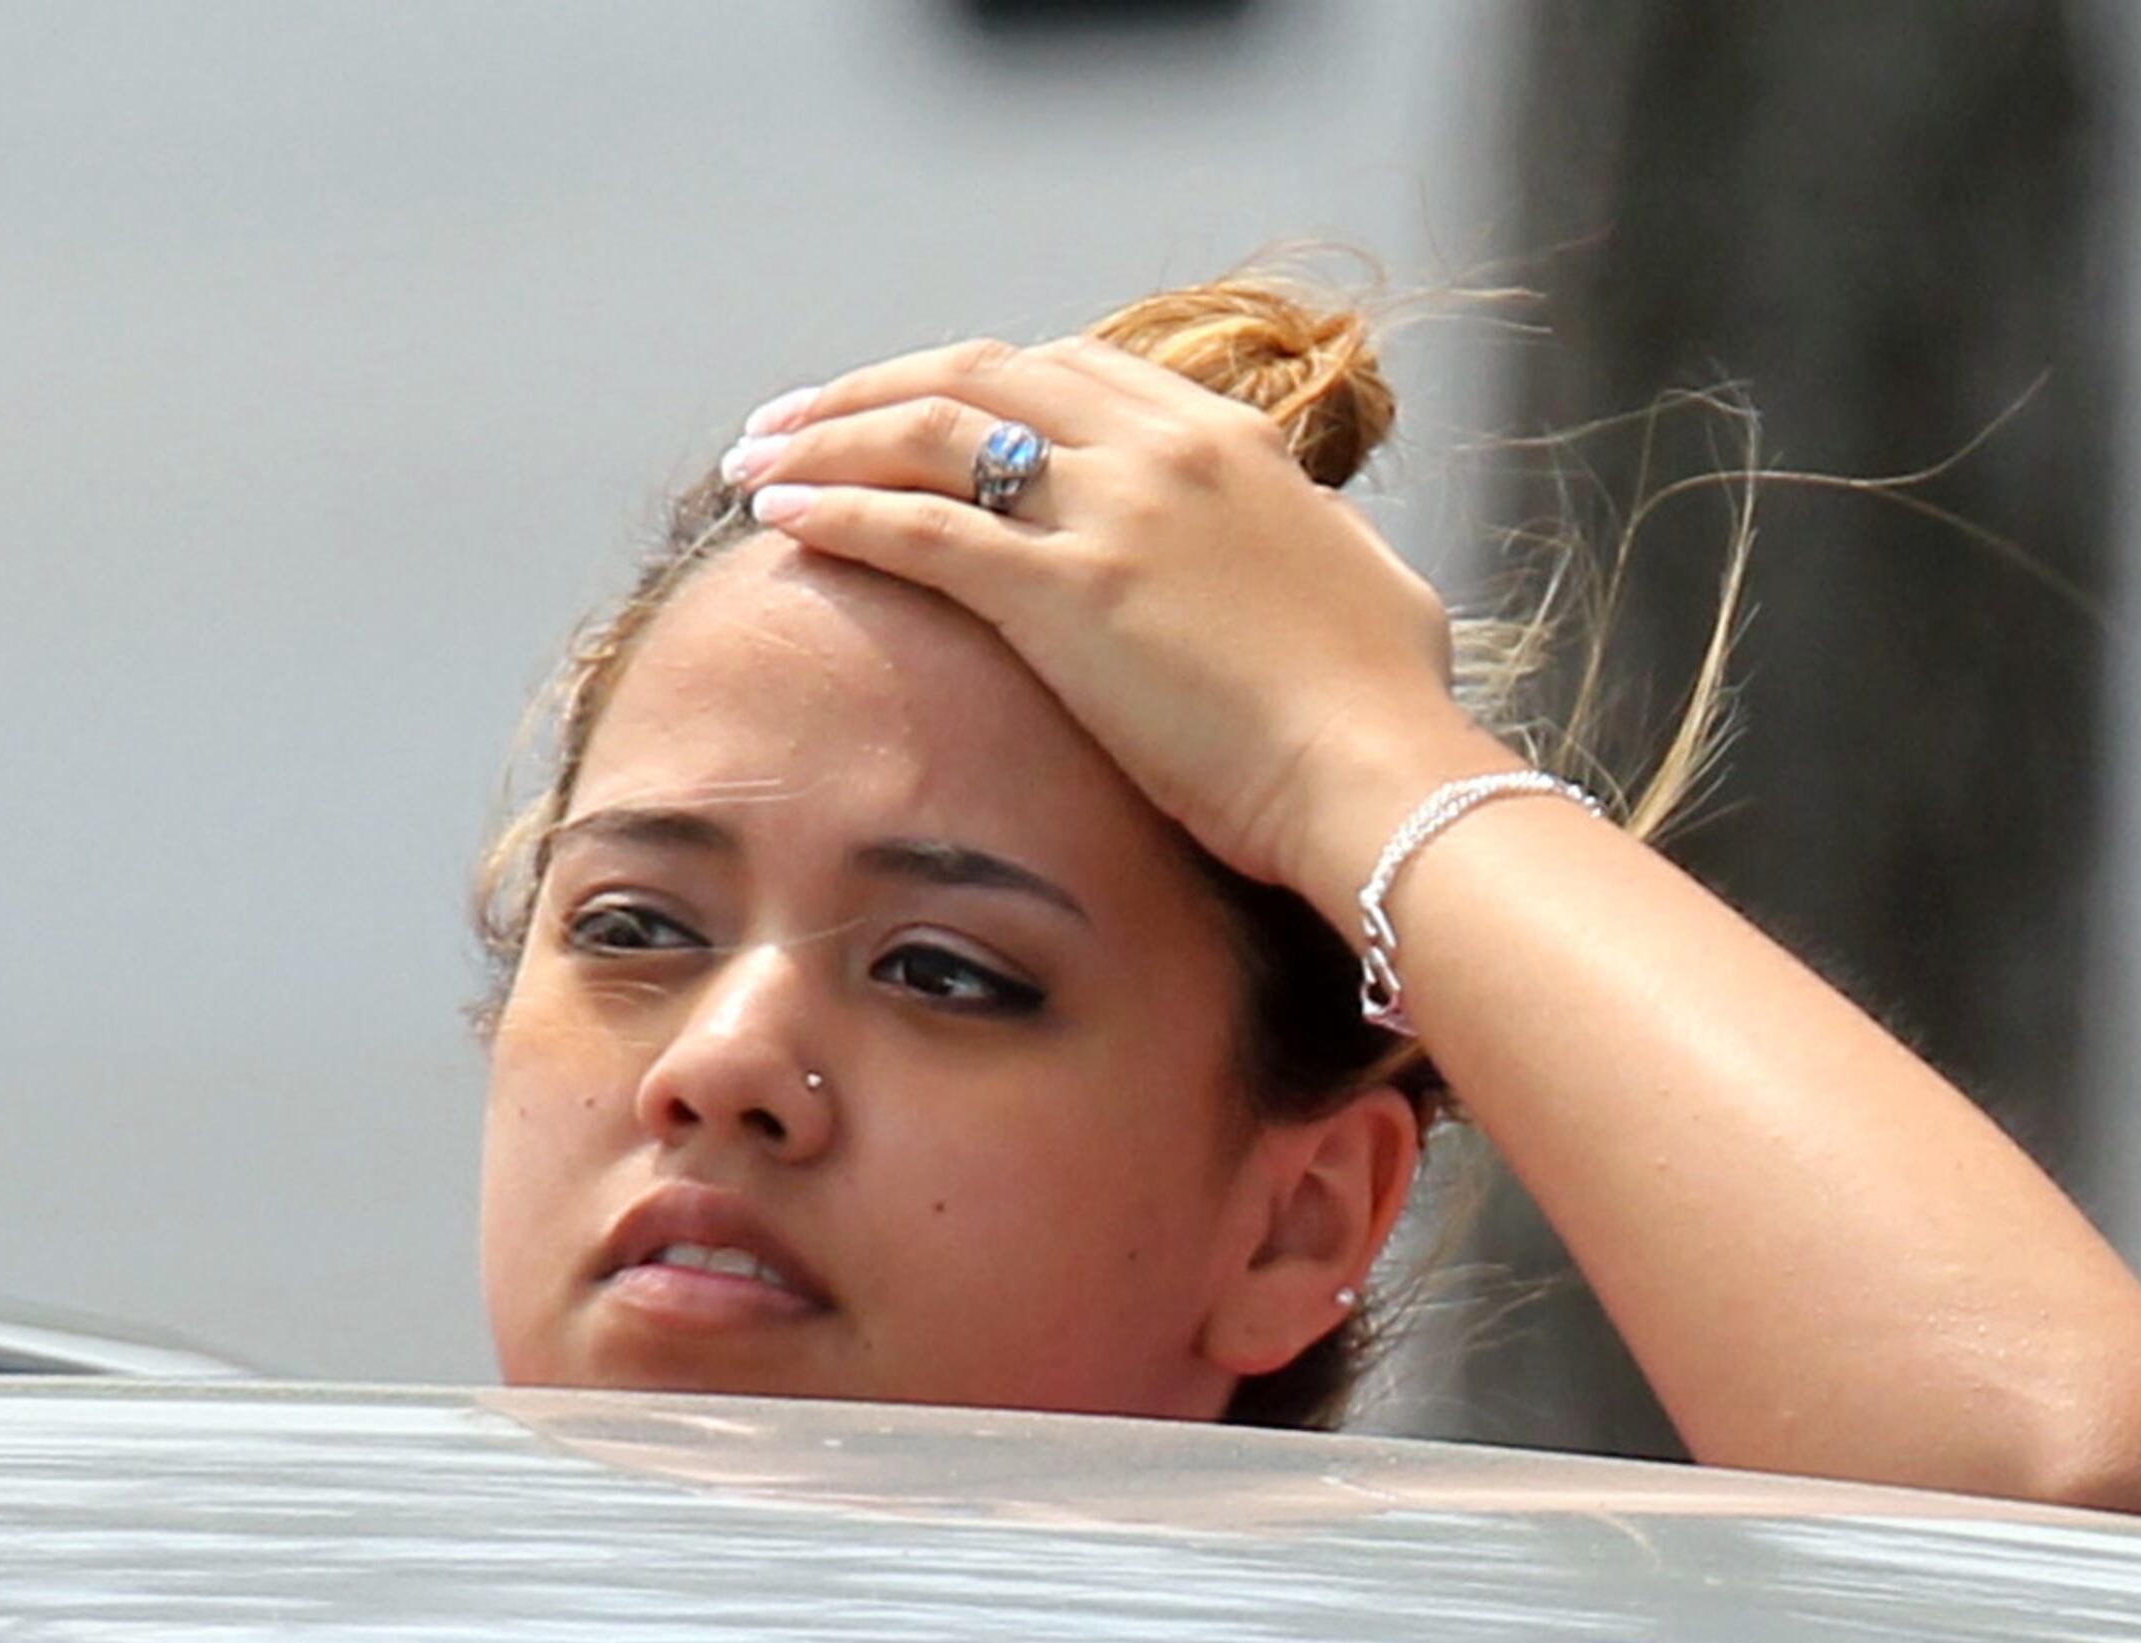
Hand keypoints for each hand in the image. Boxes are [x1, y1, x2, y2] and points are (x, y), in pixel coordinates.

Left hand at [725, 335, 1504, 921]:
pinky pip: (922, 528)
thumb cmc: (1385, 715)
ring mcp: (1112, 513)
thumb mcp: (1355, 590)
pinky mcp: (1067, 593)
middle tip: (798, 417)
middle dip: (874, 388)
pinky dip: (840, 510)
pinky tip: (780, 516)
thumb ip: (1296, 550)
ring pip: (932, 431)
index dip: (969, 380)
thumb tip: (1291, 562)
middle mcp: (1162, 451)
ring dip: (830, 435)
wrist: (1381, 774)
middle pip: (981, 374)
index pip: (1070, 370)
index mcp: (1230, 442)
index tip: (907, 409)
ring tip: (755, 457)